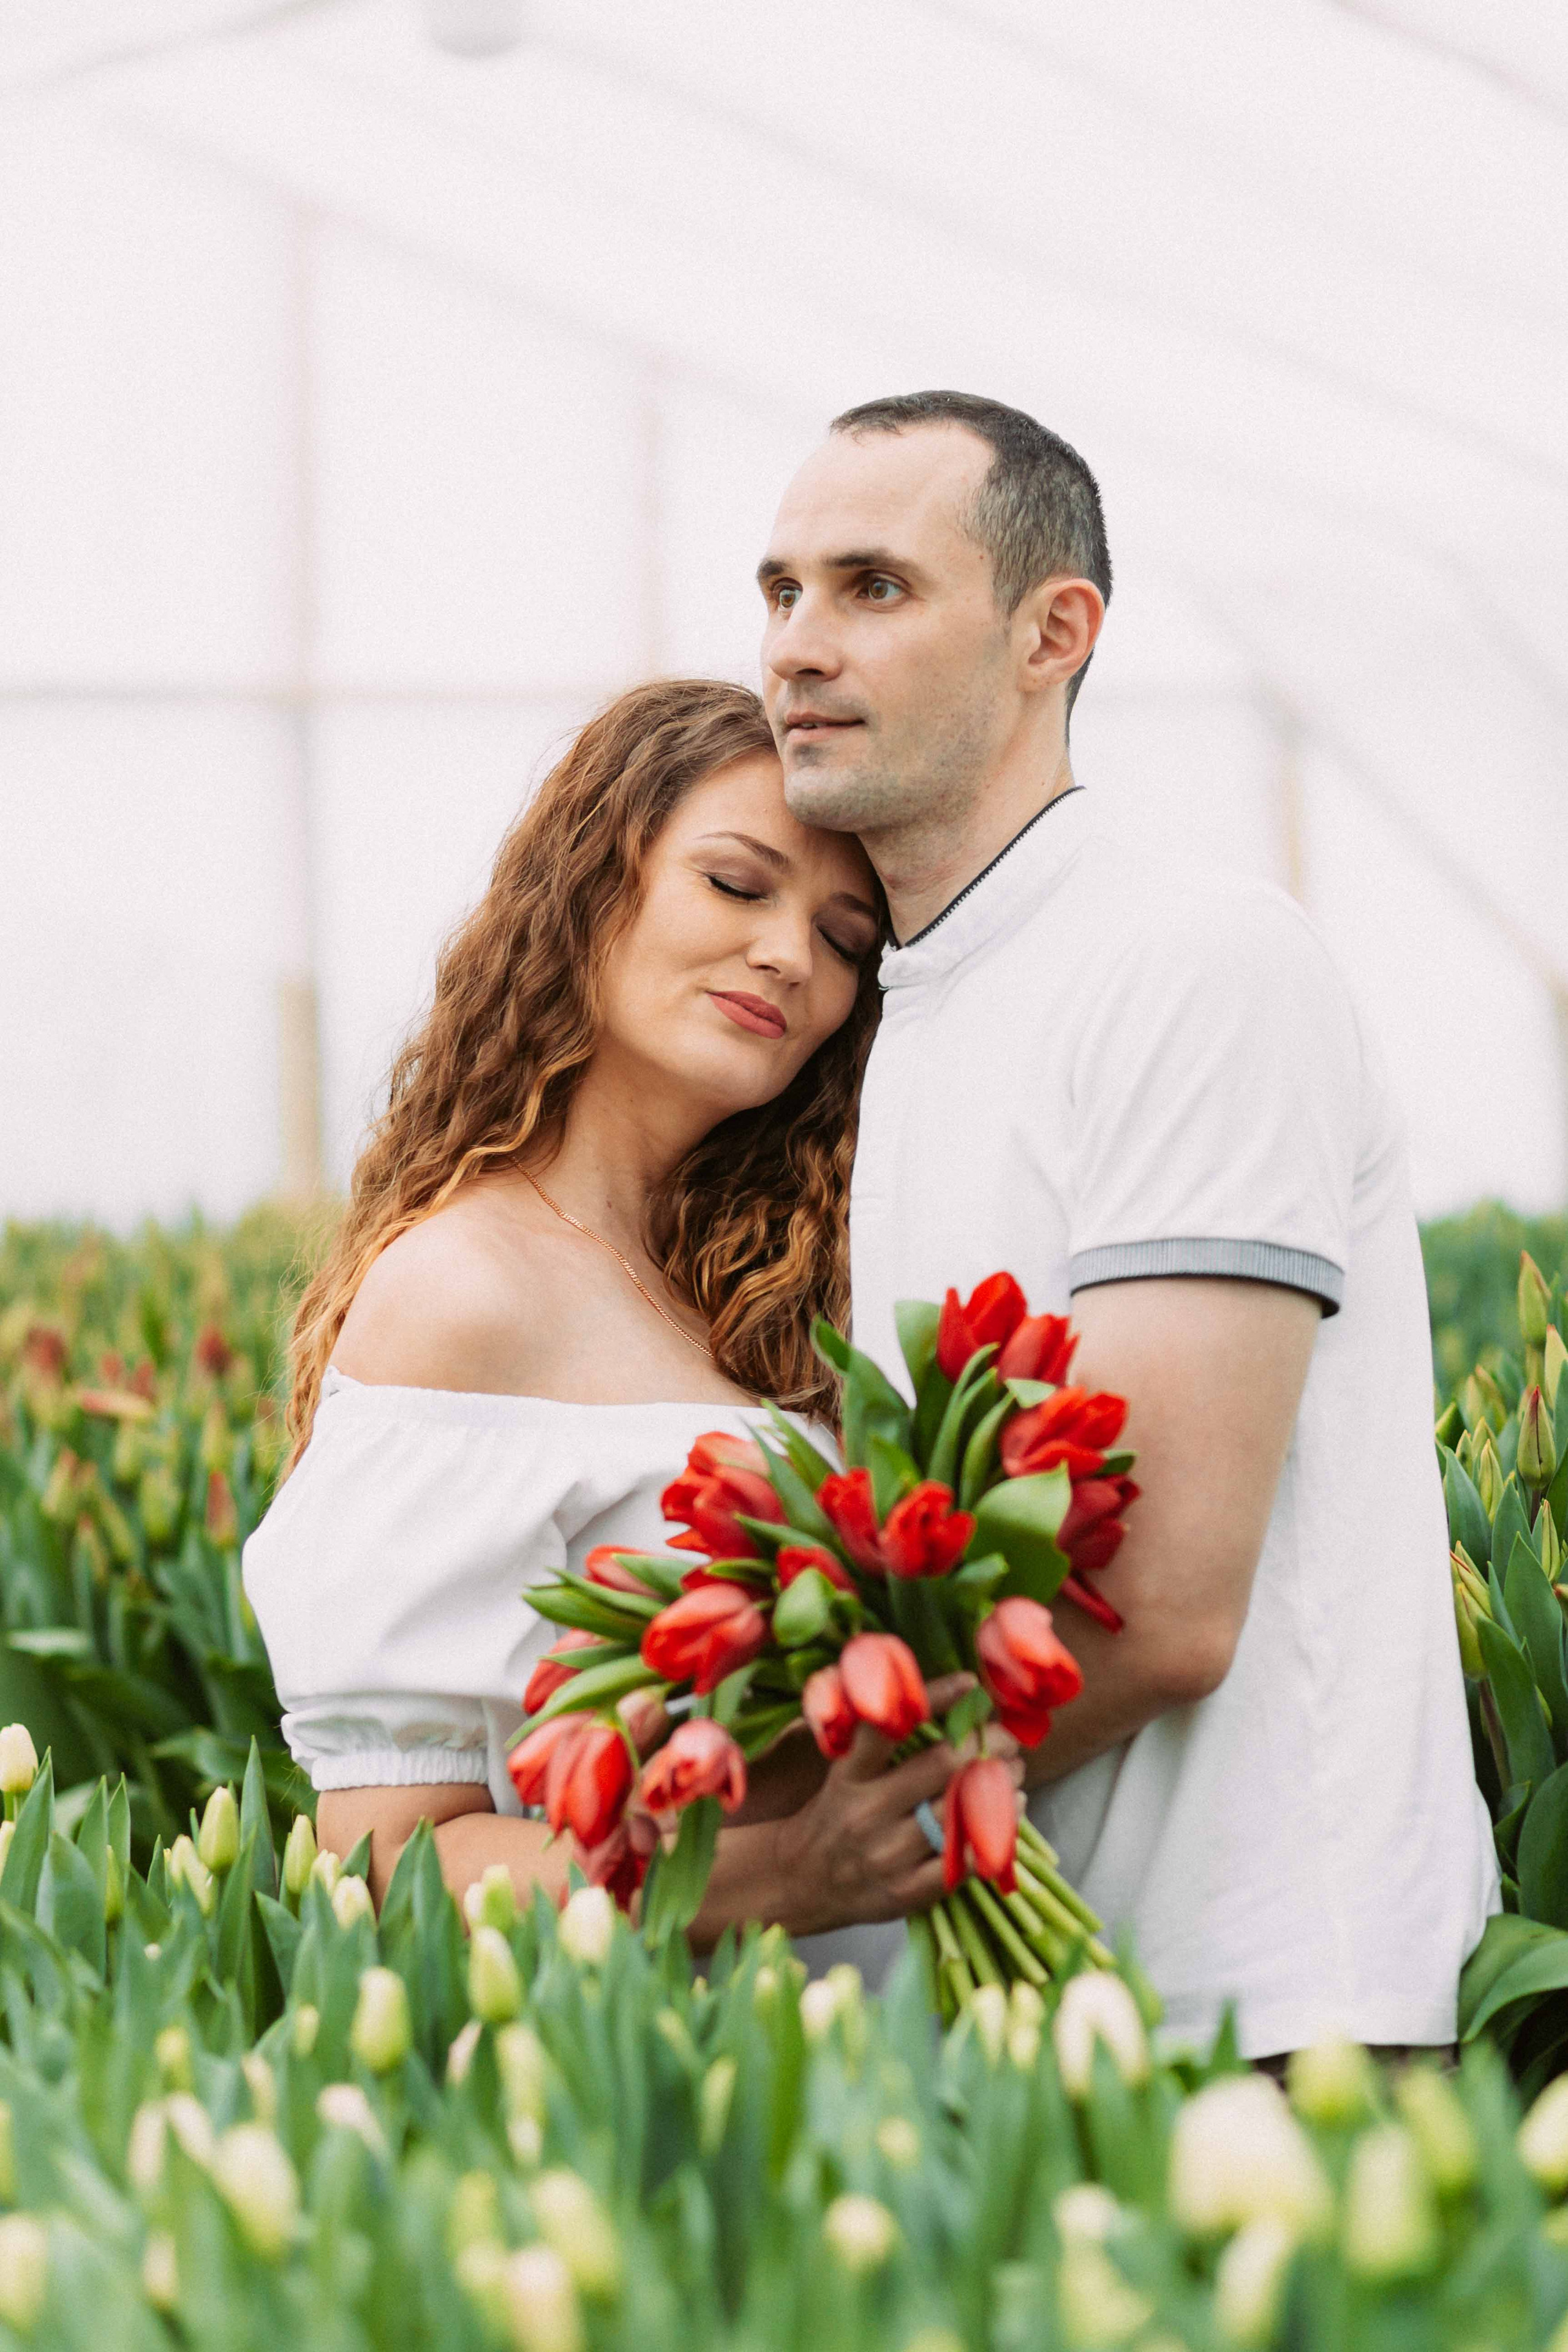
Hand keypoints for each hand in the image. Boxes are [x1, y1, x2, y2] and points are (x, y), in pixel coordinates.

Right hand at [769, 1672, 1023, 1936]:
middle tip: (1007, 1738)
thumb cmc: (836, 1815)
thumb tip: (948, 1704)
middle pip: (940, 1767)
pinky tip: (1010, 1813)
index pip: (888, 1728)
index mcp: (849, 1775)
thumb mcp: (845, 1772)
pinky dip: (995, 1834)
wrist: (802, 1882)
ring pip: (959, 1813)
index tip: (969, 1684)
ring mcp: (886, 1856)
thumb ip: (884, 1744)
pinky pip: (963, 1861)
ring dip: (1000, 1787)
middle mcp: (866, 1812)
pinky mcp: (905, 1892)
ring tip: (1015, 1771)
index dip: (934, 1700)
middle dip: (986, 1745)